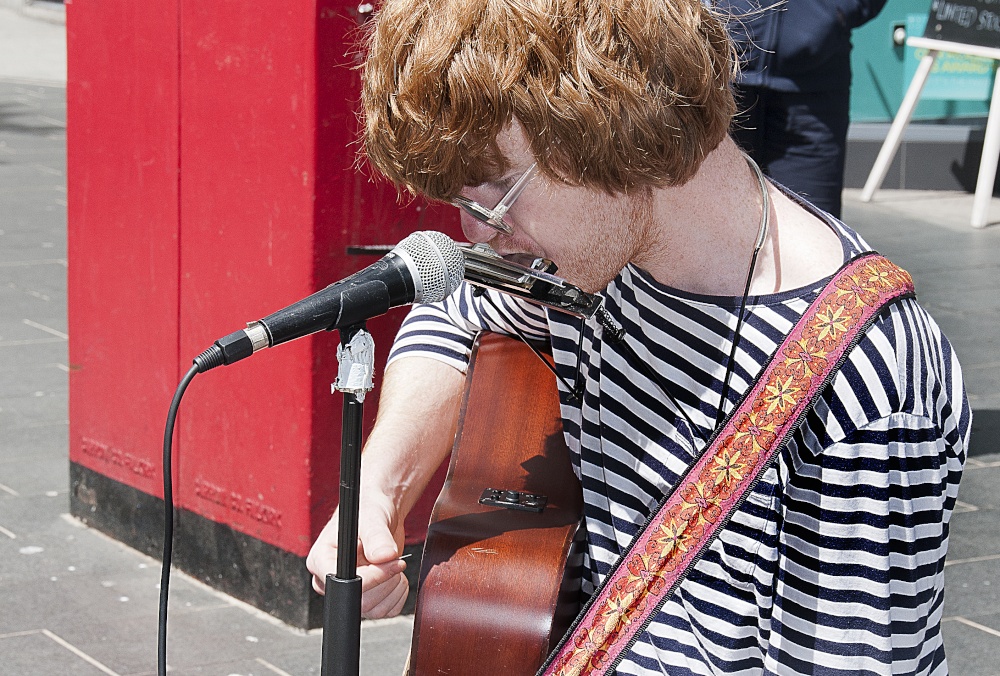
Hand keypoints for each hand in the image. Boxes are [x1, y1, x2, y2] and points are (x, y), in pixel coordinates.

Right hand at [306, 494, 409, 618]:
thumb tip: (385, 555)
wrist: (380, 518)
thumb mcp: (372, 518)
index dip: (372, 576)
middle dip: (385, 582)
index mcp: (321, 560)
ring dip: (393, 589)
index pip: (343, 583)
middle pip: (360, 602)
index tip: (390, 560)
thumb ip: (377, 536)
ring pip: (374, 610)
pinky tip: (395, 576)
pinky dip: (398, 596)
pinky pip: (386, 611)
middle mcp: (330, 580)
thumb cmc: (369, 512)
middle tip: (396, 560)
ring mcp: (348, 592)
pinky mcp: (365, 598)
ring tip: (394, 564)